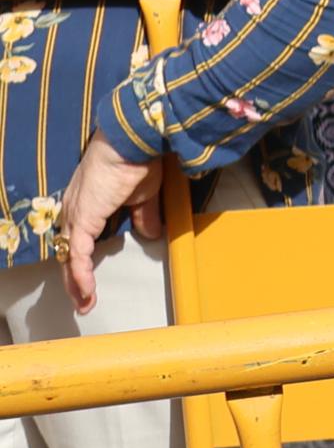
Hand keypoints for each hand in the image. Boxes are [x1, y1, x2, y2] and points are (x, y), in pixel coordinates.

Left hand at [58, 132, 162, 314]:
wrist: (132, 143)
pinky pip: (79, 255)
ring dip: (76, 283)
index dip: (81, 262)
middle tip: (83, 302)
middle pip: (69, 252)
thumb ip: (143, 215)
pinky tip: (86, 291)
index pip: (78, 239)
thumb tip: (149, 234)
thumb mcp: (143, 194)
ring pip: (70, 257)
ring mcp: (76, 215)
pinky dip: (81, 275)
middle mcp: (75, 210)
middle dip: (74, 280)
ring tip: (84, 303)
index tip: (90, 282)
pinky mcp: (83, 220)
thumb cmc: (138, 161)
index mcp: (87, 203)